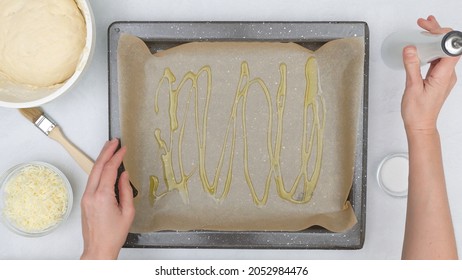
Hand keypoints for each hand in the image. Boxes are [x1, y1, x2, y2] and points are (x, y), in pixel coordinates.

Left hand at [80, 139, 134, 259]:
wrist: (98, 249)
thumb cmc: (113, 235)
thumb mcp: (127, 212)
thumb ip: (126, 190)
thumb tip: (124, 175)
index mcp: (102, 196)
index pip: (110, 170)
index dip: (117, 157)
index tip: (123, 149)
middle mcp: (91, 195)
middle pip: (98, 167)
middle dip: (106, 152)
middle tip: (114, 141)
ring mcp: (86, 197)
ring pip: (93, 172)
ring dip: (101, 159)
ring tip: (108, 149)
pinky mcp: (85, 200)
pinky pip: (92, 180)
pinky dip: (98, 170)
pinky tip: (104, 166)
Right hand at [401, 15, 459, 134]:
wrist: (421, 126)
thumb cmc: (418, 112)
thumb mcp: (412, 87)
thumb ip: (412, 66)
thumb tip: (411, 49)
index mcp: (444, 75)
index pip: (451, 48)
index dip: (441, 34)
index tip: (428, 28)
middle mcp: (448, 74)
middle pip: (449, 47)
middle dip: (437, 32)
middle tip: (424, 23)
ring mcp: (444, 76)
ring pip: (444, 52)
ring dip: (434, 40)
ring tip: (424, 30)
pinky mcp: (439, 78)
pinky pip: (439, 59)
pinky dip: (432, 50)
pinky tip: (423, 47)